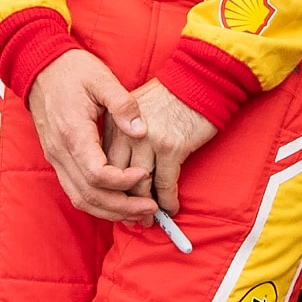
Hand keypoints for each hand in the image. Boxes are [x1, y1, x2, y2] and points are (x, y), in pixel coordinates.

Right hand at [28, 48, 154, 221]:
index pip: (97, 174)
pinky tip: (118, 204)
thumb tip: (140, 130)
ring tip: (138, 212)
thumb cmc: (72, 71)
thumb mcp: (101, 78)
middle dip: (122, 207)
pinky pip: (75, 191)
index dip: (123, 181)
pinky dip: (97, 203)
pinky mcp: (57, 160)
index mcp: (72, 133)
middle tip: (150, 208)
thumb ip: (123, 105)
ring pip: (80, 199)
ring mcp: (56, 158)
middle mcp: (60, 151)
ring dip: (110, 211)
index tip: (145, 173)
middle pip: (89, 195)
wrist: (40, 67)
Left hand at [104, 77, 217, 217]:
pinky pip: (164, 184)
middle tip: (130, 220)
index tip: (114, 203)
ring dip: (145, 208)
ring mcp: (148, 141)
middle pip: (117, 180)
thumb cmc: (168, 98)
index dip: (108, 189)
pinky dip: (167, 200)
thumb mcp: (133, 109)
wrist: (198, 81)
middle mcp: (126, 134)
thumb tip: (118, 168)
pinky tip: (170, 208)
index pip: (103, 165)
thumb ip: (120, 134)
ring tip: (149, 220)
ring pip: (139, 186)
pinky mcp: (170, 147)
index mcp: (113, 124)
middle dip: (122, 205)